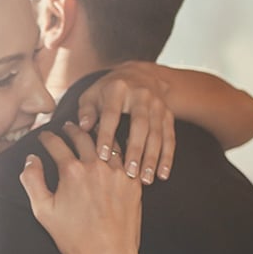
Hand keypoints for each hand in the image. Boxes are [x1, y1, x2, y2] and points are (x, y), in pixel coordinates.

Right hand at [20, 122, 140, 253]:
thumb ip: (32, 180)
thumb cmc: (73, 238)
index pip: (56, 144)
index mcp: (71, 171)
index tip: (44, 135)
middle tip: (66, 127)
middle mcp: (96, 166)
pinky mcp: (133, 182)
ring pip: (106, 142)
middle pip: (82, 136)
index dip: (47, 137)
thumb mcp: (43, 211)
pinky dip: (117, 148)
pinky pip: (126, 157)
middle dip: (71, 129)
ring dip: (96, 134)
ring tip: (91, 131)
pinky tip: (113, 148)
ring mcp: (117, 172)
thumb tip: (30, 159)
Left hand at [76, 61, 176, 184]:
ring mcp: (157, 105)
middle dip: (135, 149)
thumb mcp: (92, 94)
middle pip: (140, 125)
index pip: (112, 113)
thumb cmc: (108, 91)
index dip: (106, 134)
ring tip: (145, 179)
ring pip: (157, 133)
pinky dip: (167, 157)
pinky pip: (170, 138)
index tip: (101, 155)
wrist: (141, 75)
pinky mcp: (168, 115)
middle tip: (129, 173)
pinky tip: (162, 174)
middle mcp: (141, 95)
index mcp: (118, 89)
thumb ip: (86, 111)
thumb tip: (82, 127)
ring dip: (152, 157)